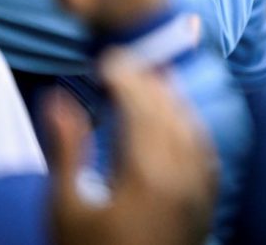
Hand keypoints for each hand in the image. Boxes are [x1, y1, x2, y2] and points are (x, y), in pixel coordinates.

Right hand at [48, 51, 217, 244]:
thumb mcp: (65, 208)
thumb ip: (67, 149)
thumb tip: (58, 99)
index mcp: (147, 173)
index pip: (141, 106)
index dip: (126, 76)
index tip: (107, 58)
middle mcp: (183, 173)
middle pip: (169, 110)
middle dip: (146, 81)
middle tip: (122, 63)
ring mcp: (201, 185)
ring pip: (191, 125)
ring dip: (169, 98)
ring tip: (146, 79)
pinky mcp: (208, 197)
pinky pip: (203, 146)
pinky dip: (187, 123)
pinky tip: (172, 117)